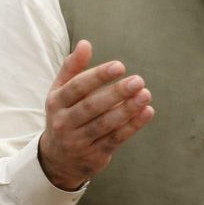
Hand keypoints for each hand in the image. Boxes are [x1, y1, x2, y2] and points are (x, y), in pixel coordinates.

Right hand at [38, 39, 153, 190]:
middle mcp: (64, 123)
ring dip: (128, 109)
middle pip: (92, 106)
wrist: (58, 160)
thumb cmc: (65, 116)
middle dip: (116, 93)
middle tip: (138, 80)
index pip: (77, 87)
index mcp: (56, 102)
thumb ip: (72, 68)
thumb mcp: (61, 93)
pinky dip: (132, 126)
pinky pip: (115, 139)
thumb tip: (85, 43)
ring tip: (146, 95)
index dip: (98, 76)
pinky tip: (147, 113)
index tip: (119, 66)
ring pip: (105, 124)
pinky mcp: (95, 155)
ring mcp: (79, 141)